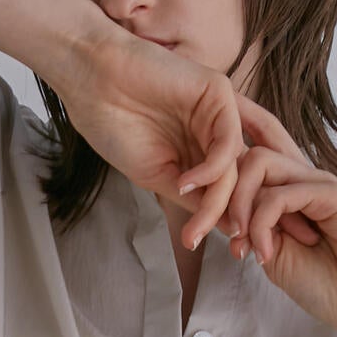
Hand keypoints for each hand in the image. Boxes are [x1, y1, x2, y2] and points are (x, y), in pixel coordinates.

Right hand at [52, 31, 319, 242]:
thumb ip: (194, 199)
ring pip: (237, 168)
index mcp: (203, 150)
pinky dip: (211, 170)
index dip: (242, 221)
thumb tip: (230, 230)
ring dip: (221, 204)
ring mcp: (220, 112)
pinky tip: (184, 183)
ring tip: (197, 229)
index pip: (235, 189)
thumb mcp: (156, 176)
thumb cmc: (113, 125)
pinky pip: (227, 142)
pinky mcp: (219, 93)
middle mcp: (217, 132)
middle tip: (239, 252)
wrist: (90, 80)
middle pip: (245, 181)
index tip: (241, 256)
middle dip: (245, 219)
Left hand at [195, 91, 336, 336]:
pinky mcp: (331, 195)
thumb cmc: (332, 287)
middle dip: (219, 189)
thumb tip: (221, 215)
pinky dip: (262, 223)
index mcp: (289, 193)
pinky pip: (280, 192)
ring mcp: (317, 184)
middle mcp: (302, 180)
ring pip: (258, 162)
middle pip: (246, 150)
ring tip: (242, 245)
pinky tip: (266, 254)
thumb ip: (252, 229)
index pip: (252, 152)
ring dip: (238, 205)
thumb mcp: (276, 257)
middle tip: (213, 234)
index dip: (221, 154)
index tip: (194, 187)